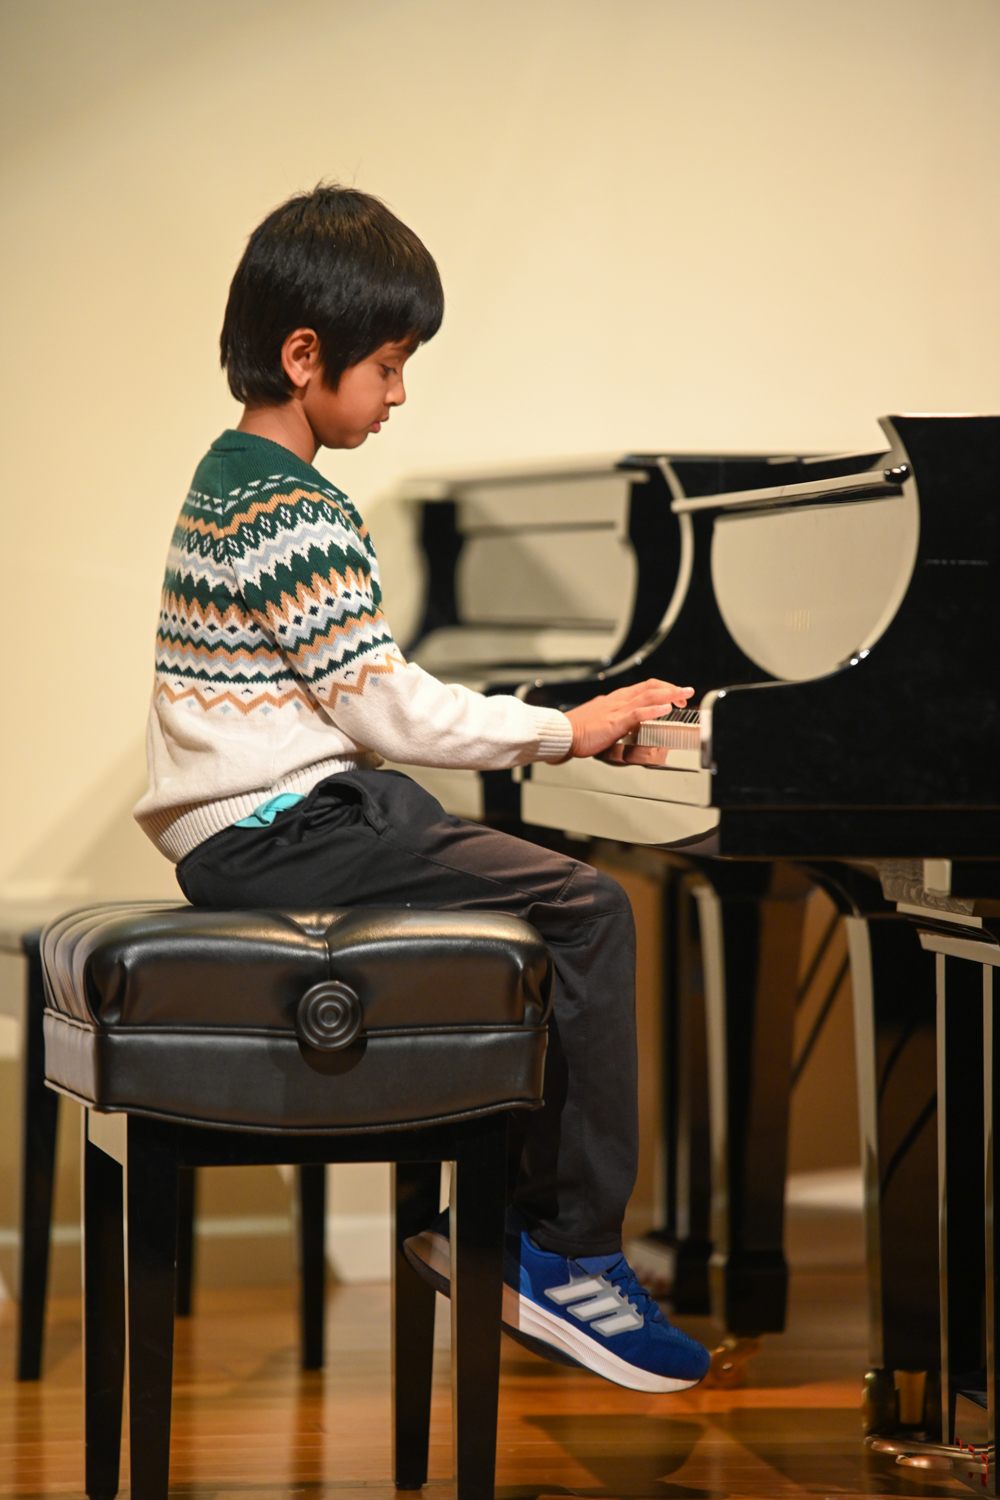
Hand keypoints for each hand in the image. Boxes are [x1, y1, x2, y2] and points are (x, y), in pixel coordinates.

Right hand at [563, 680, 694, 759]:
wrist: (561, 733)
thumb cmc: (576, 731)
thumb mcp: (599, 722)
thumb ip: (614, 722)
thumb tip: (626, 726)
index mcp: (615, 700)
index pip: (643, 688)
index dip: (661, 689)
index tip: (673, 694)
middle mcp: (618, 701)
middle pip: (650, 687)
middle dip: (671, 687)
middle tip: (686, 691)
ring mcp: (617, 710)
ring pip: (648, 696)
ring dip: (669, 694)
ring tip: (683, 695)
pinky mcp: (614, 722)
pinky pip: (638, 713)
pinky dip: (654, 709)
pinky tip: (666, 709)